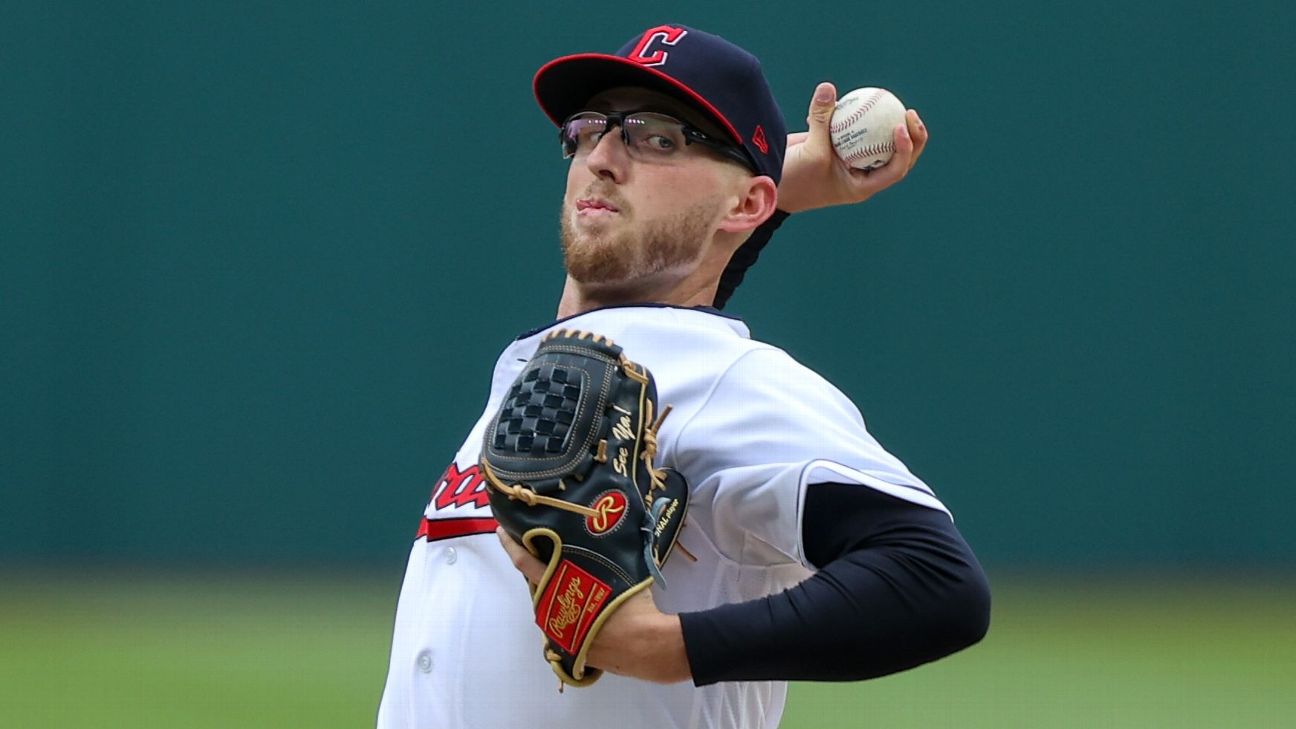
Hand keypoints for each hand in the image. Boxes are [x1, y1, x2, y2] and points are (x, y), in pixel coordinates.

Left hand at [495, 527, 690, 682]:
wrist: (642, 646)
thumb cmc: (630, 605)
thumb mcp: (618, 572)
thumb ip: (602, 558)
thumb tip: (608, 535)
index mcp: (556, 587)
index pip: (525, 563)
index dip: (511, 545)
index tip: (501, 532)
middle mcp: (550, 610)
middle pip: (536, 585)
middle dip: (539, 571)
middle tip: (547, 555)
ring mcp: (557, 632)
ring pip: (549, 607)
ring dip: (556, 594)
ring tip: (573, 584)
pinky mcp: (568, 649)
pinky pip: (562, 627)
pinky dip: (570, 617)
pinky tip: (586, 613)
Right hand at [776, 81, 928, 213]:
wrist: (770, 182)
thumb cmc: (793, 178)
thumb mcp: (810, 151)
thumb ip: (822, 119)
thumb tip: (827, 87)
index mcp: (862, 185)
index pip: (895, 169)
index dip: (905, 149)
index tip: (900, 127)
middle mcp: (861, 174)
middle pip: (896, 156)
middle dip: (911, 136)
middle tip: (909, 112)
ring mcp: (851, 161)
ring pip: (876, 141)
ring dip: (886, 123)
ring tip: (892, 100)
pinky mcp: (838, 148)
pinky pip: (852, 129)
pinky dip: (854, 116)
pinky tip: (854, 99)